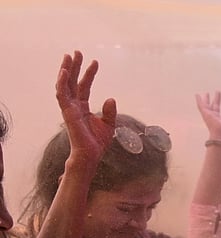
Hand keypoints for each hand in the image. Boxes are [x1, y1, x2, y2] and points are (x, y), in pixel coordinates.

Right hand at [56, 51, 115, 169]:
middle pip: (72, 81)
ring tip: (69, 56)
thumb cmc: (97, 142)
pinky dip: (61, 82)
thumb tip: (111, 98)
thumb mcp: (108, 125)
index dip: (89, 73)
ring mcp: (69, 108)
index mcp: (82, 107)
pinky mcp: (67, 111)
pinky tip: (63, 71)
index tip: (96, 61)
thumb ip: (110, 111)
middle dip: (74, 66)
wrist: (90, 154)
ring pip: (64, 85)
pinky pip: (62, 94)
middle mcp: (74, 105)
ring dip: (66, 70)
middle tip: (76, 52)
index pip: (85, 86)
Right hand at [194, 91, 220, 143]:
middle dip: (209, 99)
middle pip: (210, 105)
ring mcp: (208, 115)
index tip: (216, 95)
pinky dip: (199, 100)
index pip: (217, 108)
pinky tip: (197, 95)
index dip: (216, 101)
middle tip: (208, 93)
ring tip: (203, 93)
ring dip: (204, 99)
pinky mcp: (205, 114)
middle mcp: (212, 117)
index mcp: (218, 119)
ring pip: (205, 105)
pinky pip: (201, 106)